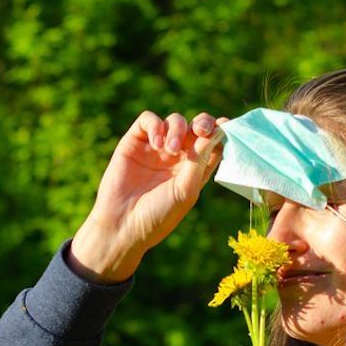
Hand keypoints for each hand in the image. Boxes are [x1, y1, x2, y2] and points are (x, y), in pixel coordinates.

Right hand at [70, 111, 228, 282]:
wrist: (122, 225)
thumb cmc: (157, 215)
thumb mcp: (185, 191)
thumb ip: (200, 161)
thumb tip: (216, 133)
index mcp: (194, 170)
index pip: (212, 144)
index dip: (220, 131)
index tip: (224, 126)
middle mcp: (177, 157)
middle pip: (196, 128)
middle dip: (203, 123)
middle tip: (201, 130)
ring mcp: (156, 148)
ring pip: (175, 121)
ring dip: (177, 129)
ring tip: (171, 149)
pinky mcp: (135, 142)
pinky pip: (148, 120)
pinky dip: (155, 126)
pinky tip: (156, 145)